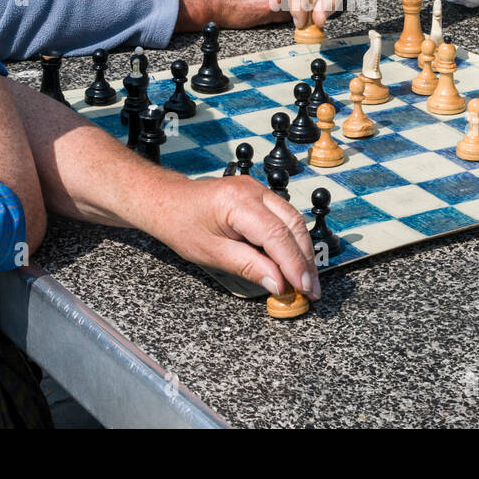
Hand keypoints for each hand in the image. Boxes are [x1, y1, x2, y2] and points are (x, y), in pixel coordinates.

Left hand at [146, 174, 320, 300]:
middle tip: (311, 289)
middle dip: (305, 260)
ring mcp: (258, 189)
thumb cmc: (181, 223)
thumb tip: (279, 284)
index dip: (294, 264)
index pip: (277, 236)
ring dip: (302, 251)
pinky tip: (292, 261)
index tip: (304, 288)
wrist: (168, 201)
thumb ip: (248, 267)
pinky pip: (284, 217)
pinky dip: (291, 241)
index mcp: (237, 202)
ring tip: (305, 280)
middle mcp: (253, 190)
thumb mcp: (211, 253)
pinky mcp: (259, 195)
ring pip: (293, 220)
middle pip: (293, 225)